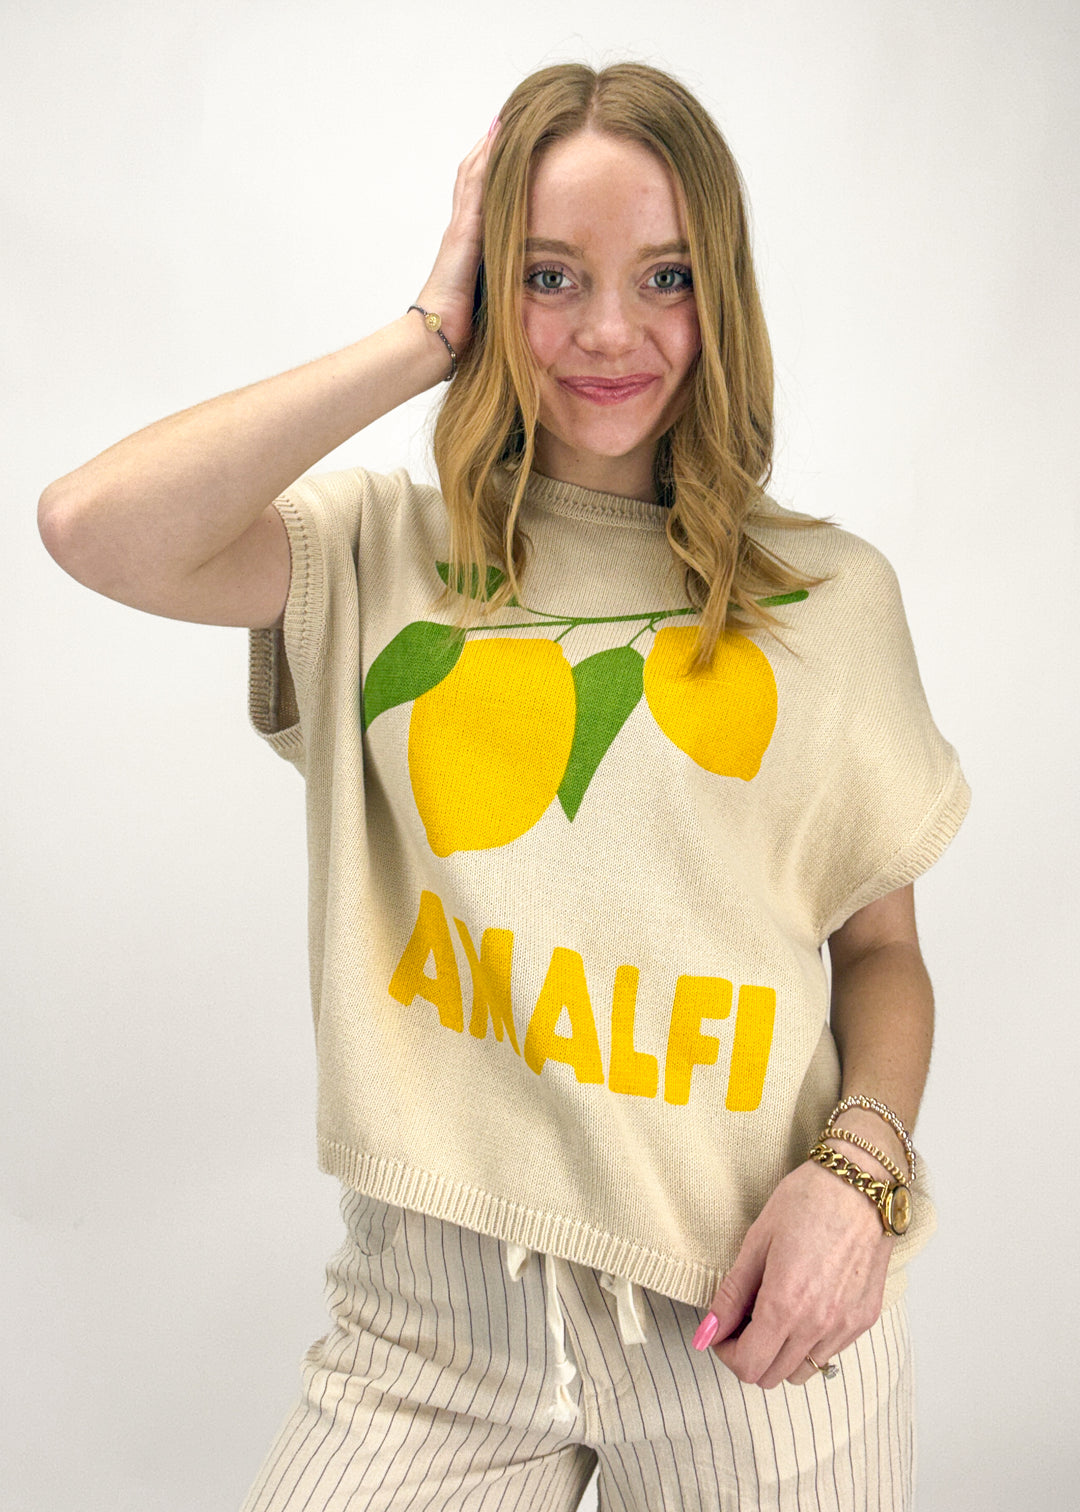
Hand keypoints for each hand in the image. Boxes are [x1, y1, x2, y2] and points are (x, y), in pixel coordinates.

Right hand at [414, 123, 499, 356]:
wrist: (437, 336)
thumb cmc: (463, 330)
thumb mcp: (491, 299)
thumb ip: (503, 286)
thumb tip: (531, 289)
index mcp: (469, 245)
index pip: (482, 197)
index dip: (493, 170)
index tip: (511, 146)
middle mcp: (462, 230)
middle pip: (475, 177)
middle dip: (491, 148)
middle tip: (508, 118)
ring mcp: (460, 229)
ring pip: (474, 176)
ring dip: (488, 146)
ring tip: (504, 118)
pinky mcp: (463, 233)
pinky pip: (476, 188)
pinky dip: (486, 163)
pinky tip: (498, 140)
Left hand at [699, 1160, 893, 1387]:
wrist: (862, 1185)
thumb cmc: (807, 1202)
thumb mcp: (757, 1241)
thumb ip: (731, 1293)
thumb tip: (709, 1330)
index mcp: (786, 1305)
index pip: (749, 1366)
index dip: (727, 1353)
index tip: (723, 1332)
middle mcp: (818, 1325)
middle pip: (772, 1376)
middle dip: (750, 1354)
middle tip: (743, 1320)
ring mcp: (845, 1326)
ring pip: (802, 1372)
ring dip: (780, 1354)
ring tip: (775, 1314)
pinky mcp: (864, 1320)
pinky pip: (829, 1353)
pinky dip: (809, 1344)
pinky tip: (804, 1307)